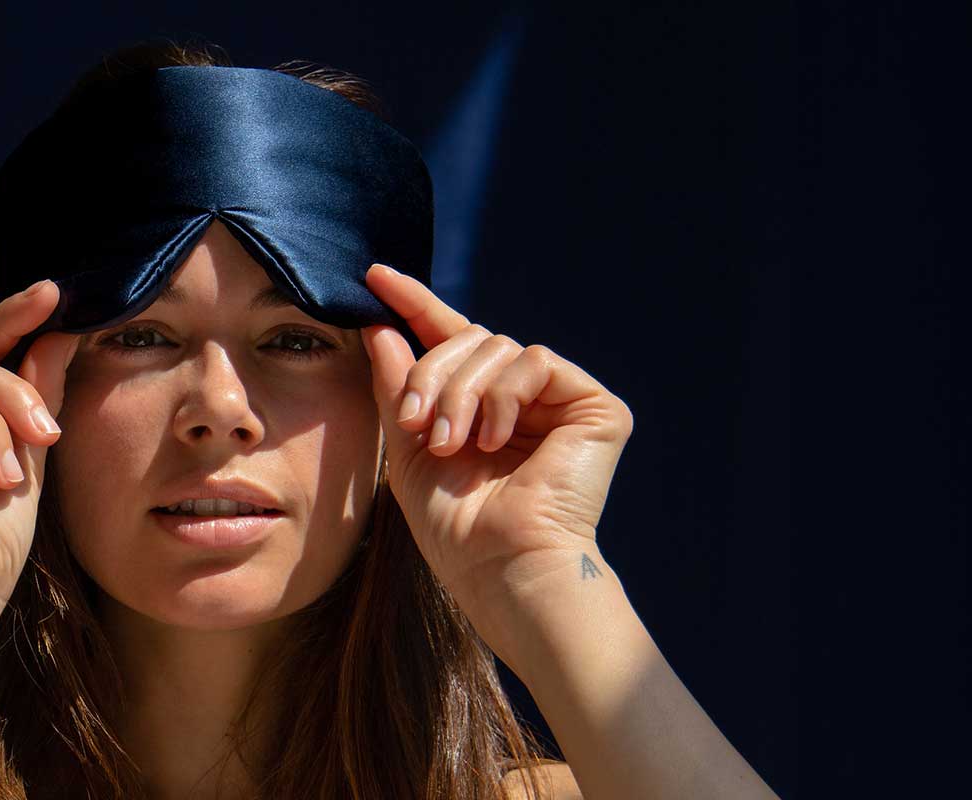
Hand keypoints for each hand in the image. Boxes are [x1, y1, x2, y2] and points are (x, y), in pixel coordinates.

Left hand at [359, 264, 634, 596]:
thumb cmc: (457, 527)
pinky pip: (535, 360)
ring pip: (496, 345)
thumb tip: (378, 326)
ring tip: (455, 444)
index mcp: (481, 406)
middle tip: (419, 425)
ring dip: (461, 392)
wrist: (502, 567)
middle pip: (468, 337)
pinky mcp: (595, 407)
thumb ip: (397, 387)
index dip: (415, 304)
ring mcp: (561, 400)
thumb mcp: (410, 448)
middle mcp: (523, 398)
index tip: (376, 275)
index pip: (449, 339)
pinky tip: (496, 440)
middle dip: (431, 375)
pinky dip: (503, 396)